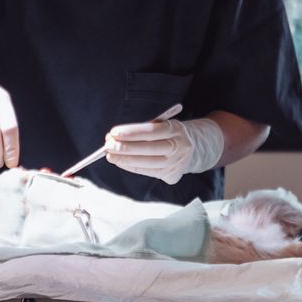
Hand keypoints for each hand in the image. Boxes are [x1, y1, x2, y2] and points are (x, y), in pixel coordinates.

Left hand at [104, 115, 224, 184]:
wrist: (194, 148)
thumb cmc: (169, 134)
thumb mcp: (162, 125)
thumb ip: (143, 130)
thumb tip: (115, 137)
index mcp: (177, 129)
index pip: (152, 131)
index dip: (132, 132)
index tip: (114, 132)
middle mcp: (180, 147)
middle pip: (149, 149)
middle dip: (125, 147)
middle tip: (108, 145)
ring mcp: (177, 163)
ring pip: (148, 163)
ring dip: (125, 159)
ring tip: (109, 155)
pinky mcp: (173, 176)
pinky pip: (148, 172)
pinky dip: (132, 167)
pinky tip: (121, 162)